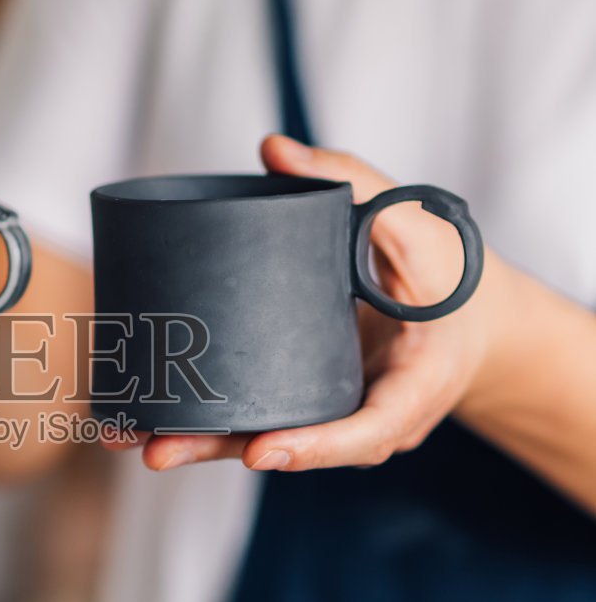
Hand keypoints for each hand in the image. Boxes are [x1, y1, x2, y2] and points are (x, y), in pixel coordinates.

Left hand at [135, 134, 508, 474]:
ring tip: (131, 440)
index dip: (316, 446)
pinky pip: (261, 420)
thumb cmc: (447, 267)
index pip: (368, 430)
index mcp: (416, 385)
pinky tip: (145, 420)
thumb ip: (352, 182)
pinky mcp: (309, 404)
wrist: (469, 316)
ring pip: (265, 439)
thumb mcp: (416, 222)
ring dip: (197, 445)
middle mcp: (372, 417)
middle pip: (295, 445)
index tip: (262, 450)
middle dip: (222, 450)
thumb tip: (273, 149)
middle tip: (157, 452)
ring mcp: (336, 415)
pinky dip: (207, 423)